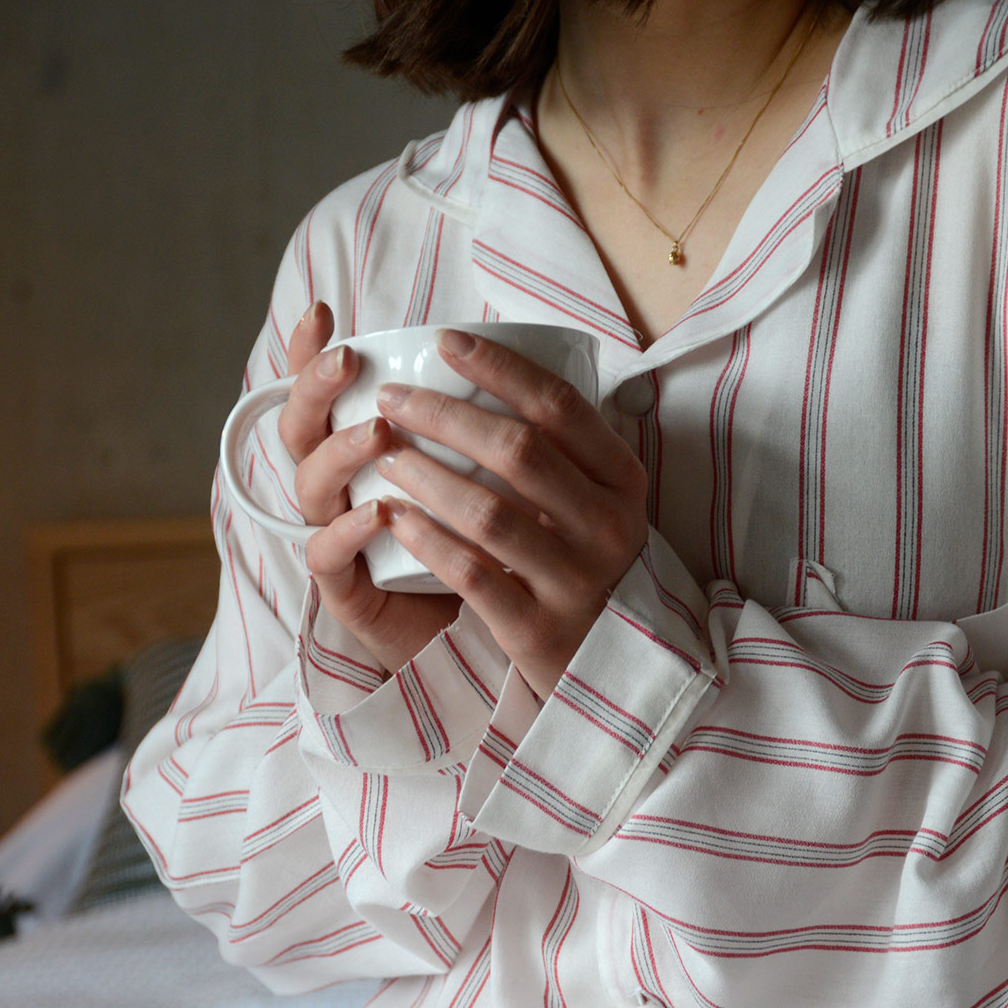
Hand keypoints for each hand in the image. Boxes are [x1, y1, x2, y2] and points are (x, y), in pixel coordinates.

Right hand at [278, 302, 460, 672]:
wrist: (491, 631)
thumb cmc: (491, 541)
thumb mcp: (494, 472)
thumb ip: (486, 419)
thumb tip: (517, 344)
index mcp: (362, 447)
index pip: (324, 392)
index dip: (310, 353)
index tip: (323, 311)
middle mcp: (339, 486)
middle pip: (302, 427)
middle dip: (317, 387)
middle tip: (349, 361)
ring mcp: (336, 535)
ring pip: (312, 484)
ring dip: (342, 451)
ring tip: (379, 432)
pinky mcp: (346, 590)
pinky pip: (330, 556)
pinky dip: (350, 531)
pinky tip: (380, 512)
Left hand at [370, 328, 648, 700]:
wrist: (623, 667)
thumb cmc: (593, 562)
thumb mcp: (601, 500)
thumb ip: (562, 449)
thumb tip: (492, 370)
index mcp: (621, 479)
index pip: (560, 405)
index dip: (499, 367)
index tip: (445, 341)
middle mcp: (606, 524)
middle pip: (518, 451)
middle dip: (444, 415)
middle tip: (392, 397)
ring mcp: (575, 578)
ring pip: (488, 513)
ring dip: (426, 475)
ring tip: (383, 453)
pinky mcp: (538, 627)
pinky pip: (472, 574)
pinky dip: (427, 540)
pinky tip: (391, 517)